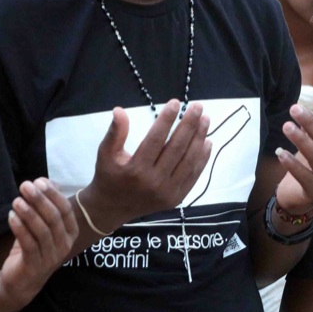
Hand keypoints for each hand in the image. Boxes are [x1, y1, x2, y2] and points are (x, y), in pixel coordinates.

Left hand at [0, 179, 78, 305]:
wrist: (23, 282)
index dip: (53, 195)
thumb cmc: (34, 248)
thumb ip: (46, 207)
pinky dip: (20, 229)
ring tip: (17, 200)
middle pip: (54, 218)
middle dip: (39, 200)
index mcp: (70, 232)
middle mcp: (64, 244)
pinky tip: (11, 217)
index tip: (39, 181)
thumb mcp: (42, 227)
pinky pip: (28, 244)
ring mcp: (51, 256)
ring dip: (29, 213)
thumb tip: (47, 182)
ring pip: (42, 230)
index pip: (66, 210)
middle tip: (26, 186)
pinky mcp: (35, 265)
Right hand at [86, 100, 210, 228]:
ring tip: (205, 119)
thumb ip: (115, 133)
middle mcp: (153, 182)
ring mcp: (168, 191)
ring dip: (199, 138)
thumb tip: (119, 110)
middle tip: (198, 106)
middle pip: (176, 148)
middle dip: (189, 125)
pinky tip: (207, 141)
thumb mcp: (105, 154)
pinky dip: (202, 158)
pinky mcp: (177, 198)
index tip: (176, 102)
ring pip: (189, 160)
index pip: (155, 139)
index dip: (166, 120)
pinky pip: (194, 175)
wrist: (112, 209)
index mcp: (135, 170)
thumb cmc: (109, 176)